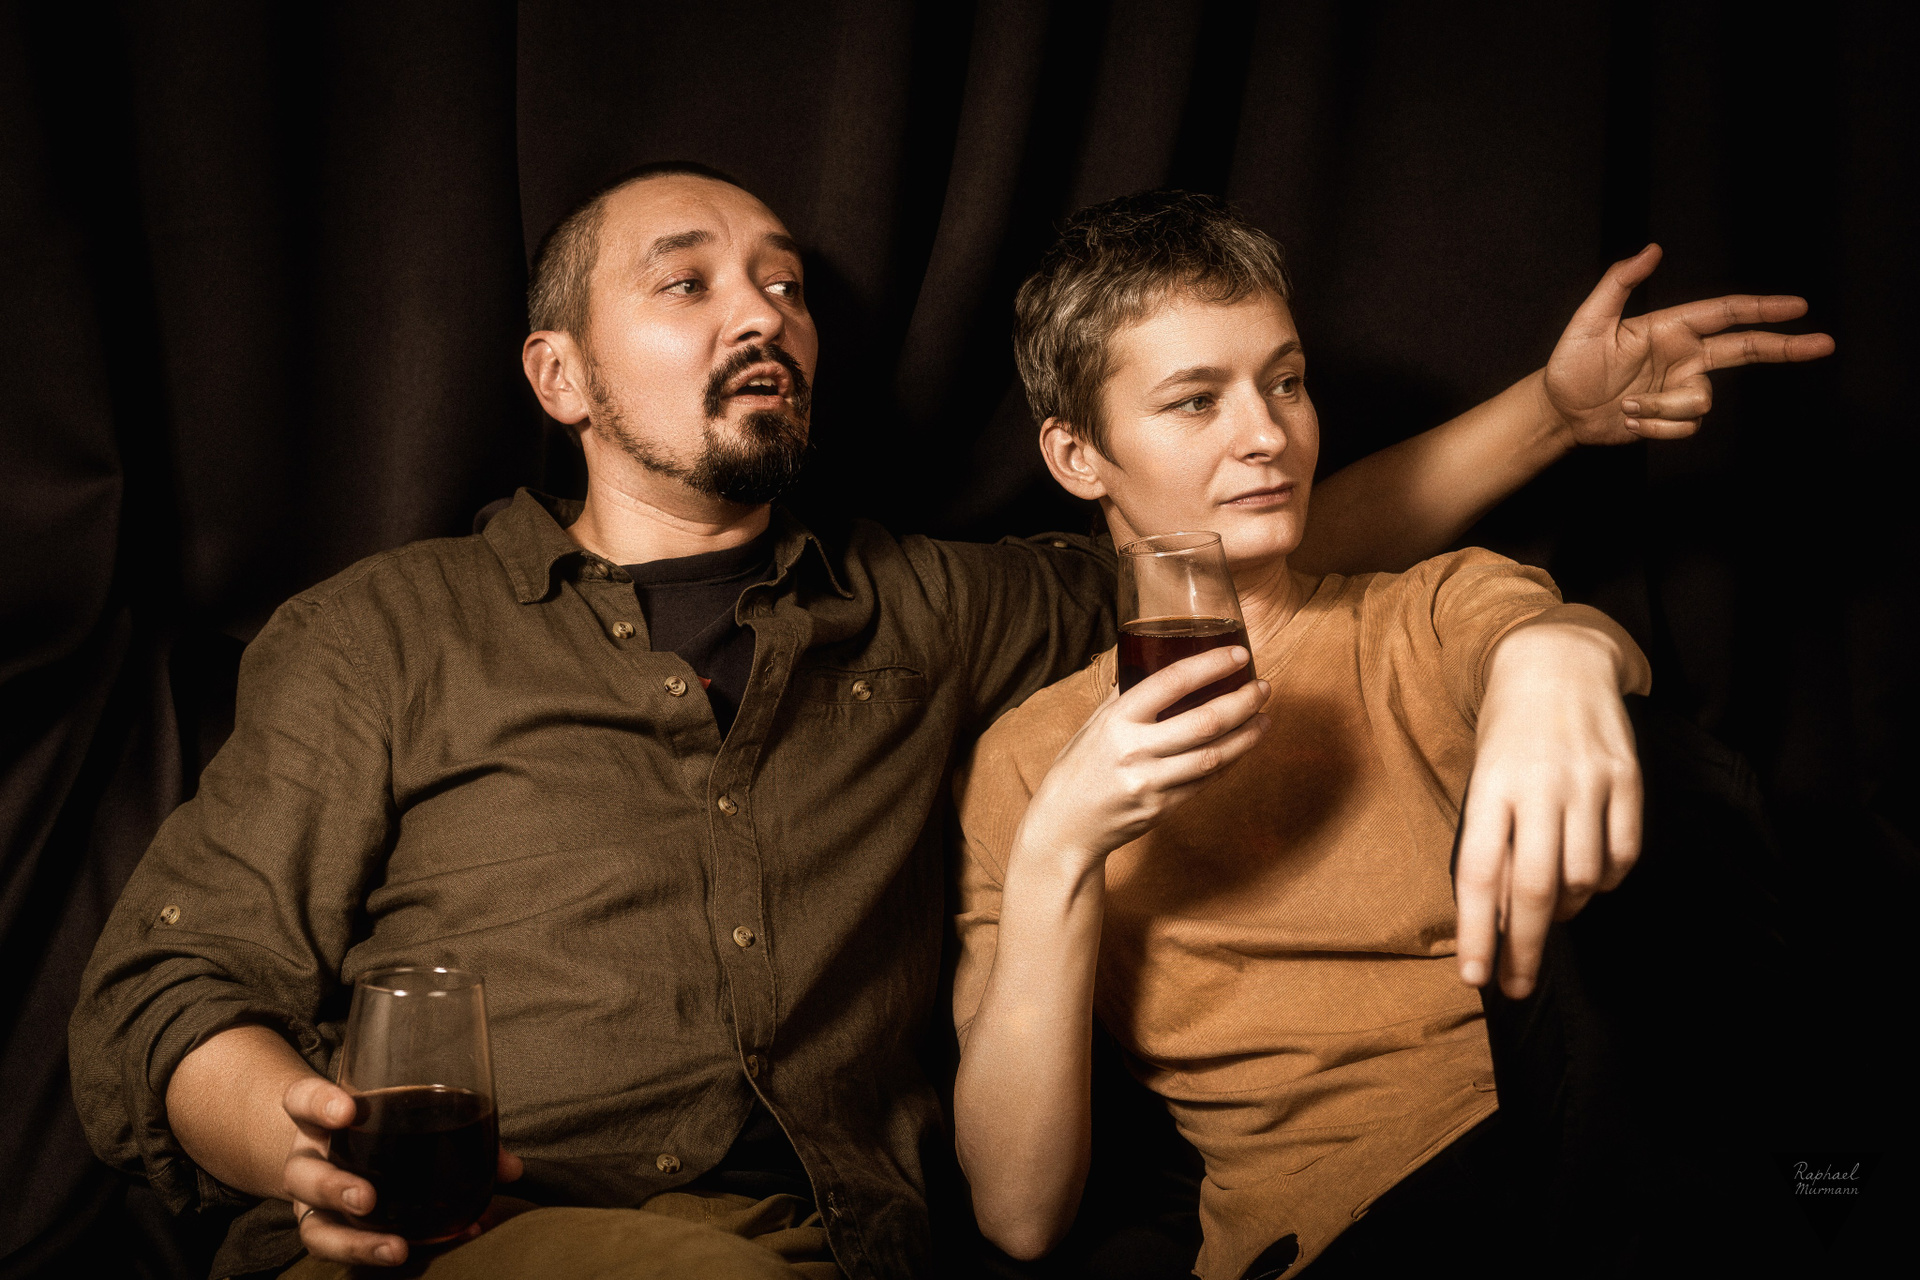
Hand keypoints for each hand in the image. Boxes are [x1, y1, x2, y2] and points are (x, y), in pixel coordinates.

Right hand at [282, 1077, 522, 1266]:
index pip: (303, 1101)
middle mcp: (308, 1161)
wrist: (333, 1151)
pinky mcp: (326, 1233)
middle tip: (368, 1197)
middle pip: (302, 1175)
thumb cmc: (376, 1125)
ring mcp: (312, 1204)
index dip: (319, 1103)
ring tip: (394, 1248)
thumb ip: (456, 1124)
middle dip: (333, 1187)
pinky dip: (376, 1255)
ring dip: (354, 1242)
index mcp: (320, 1118)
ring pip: (315, 1227)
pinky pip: (343, 1251)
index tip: (346, 1110)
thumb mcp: (401, 1110)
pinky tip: (418, 1253)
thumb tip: (512, 1168)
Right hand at [1014, 645, 1269, 871]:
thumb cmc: (1079, 768)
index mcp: (1117, 720)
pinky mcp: (1163, 808)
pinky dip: (1229, 761)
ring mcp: (1151, 783)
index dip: (1211, 665)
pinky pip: (1206, 781)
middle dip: (1242, 701)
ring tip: (1264, 717)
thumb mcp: (1094, 724)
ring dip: (1246, 735)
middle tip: (1263, 687)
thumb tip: (1151, 661)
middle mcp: (1135, 750)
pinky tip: (1242, 746)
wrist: (1066, 826)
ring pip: (1214, 756)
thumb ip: (1126, 696)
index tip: (1239, 654)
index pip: (1172, 682)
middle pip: (1205, 721)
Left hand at [1455, 624, 1641, 997]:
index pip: (1476, 872)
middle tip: (1517, 986)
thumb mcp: (1482, 777)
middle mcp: (1538, 786)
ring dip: (1565, 909)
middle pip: (1532, 888)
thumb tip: (1498, 917)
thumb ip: (1491, 840)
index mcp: (1489, 786)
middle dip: (1523, 948)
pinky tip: (1590, 877)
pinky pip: (1622, 854)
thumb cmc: (1508, 733)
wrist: (1556, 660)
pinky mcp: (1627, 778)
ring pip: (1582, 878)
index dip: (1476, 931)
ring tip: (1551, 907)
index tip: (1475, 977)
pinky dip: (1605, 880)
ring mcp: (1587, 782)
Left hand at [1545, 244, 1833, 443]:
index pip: (1726, 313)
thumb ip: (1620, 283)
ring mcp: (1681, 386)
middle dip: (1785, 347)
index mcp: (1671, 328)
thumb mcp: (1589, 320)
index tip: (1799, 306)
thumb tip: (1653, 249)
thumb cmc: (1570, 363)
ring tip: (1626, 405)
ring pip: (1702, 401)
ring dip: (1662, 408)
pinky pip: (1686, 426)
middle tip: (1824, 344)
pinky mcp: (1673, 416)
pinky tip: (1631, 420)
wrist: (1560, 410)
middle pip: (1746, 349)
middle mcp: (1684, 355)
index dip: (1762, 308)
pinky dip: (1657, 428)